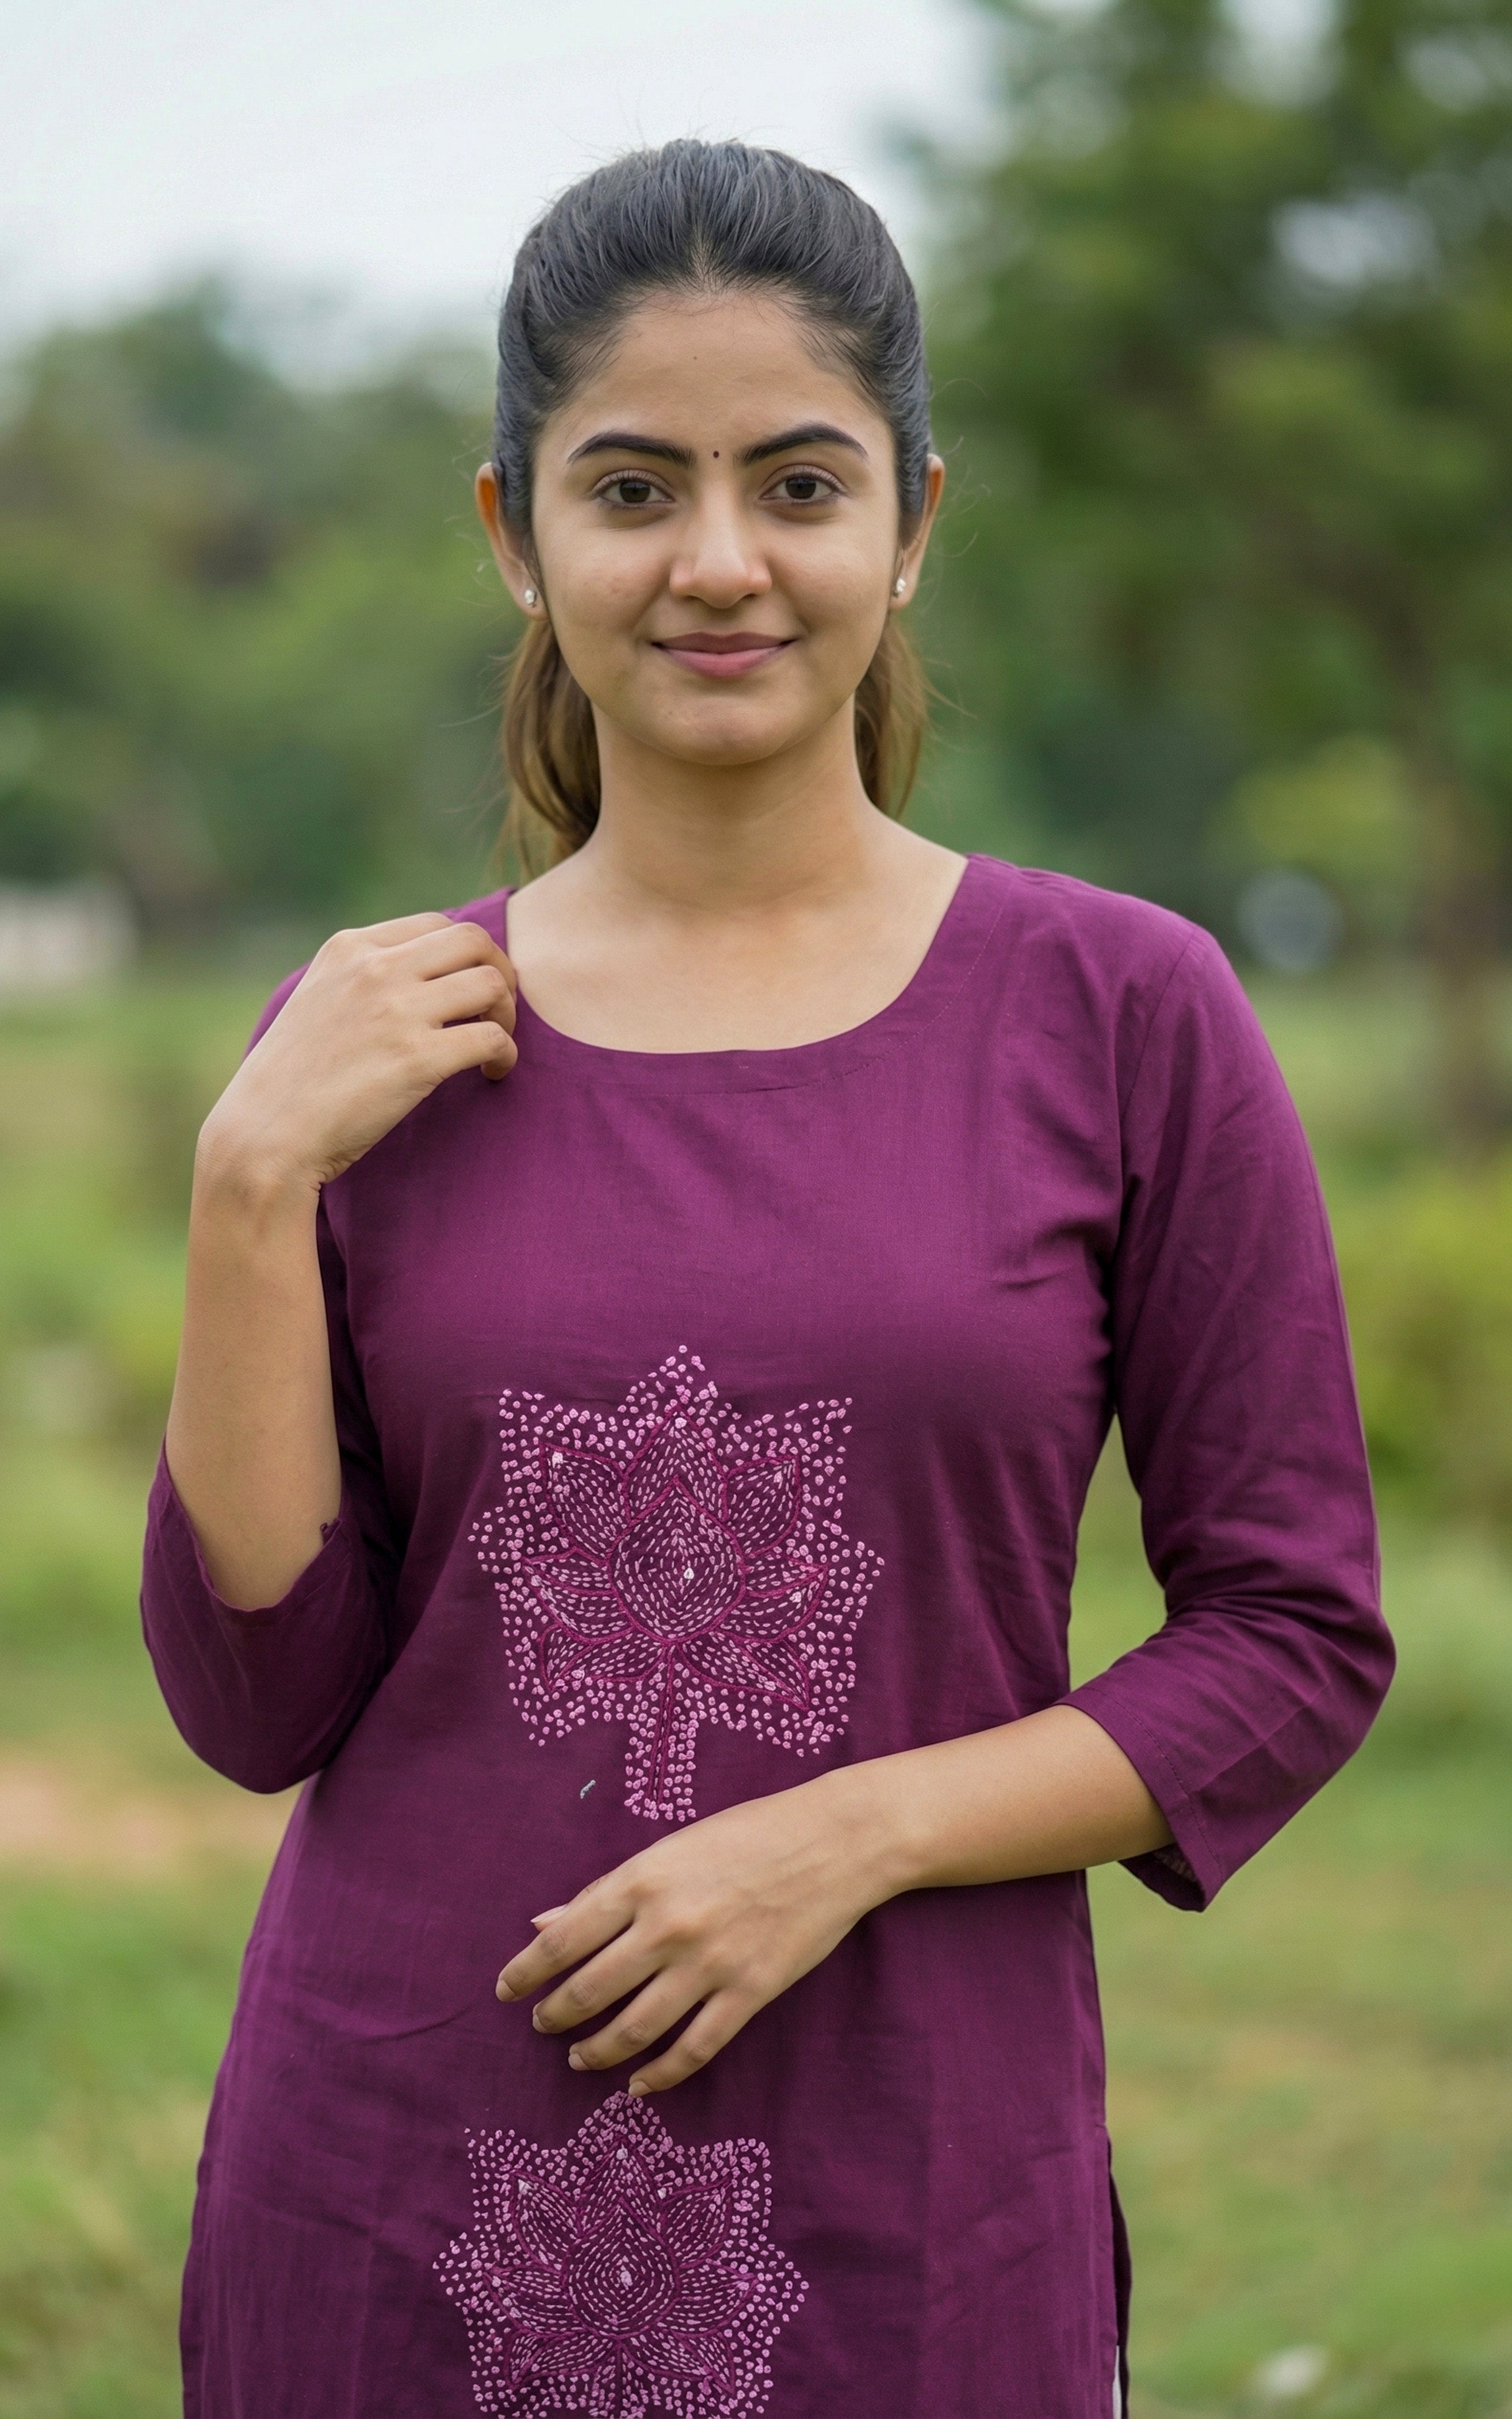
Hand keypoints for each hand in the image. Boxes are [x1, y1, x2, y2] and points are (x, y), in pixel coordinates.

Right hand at [198, 912, 516, 1195]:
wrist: (265, 1135)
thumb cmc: (291, 1080)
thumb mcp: (316, 1001)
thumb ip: (360, 978)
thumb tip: (418, 974)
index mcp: (348, 949)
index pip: (434, 924)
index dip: (467, 954)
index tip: (470, 987)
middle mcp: (375, 969)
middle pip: (473, 940)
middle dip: (499, 971)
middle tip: (499, 1009)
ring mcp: (397, 1011)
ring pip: (490, 984)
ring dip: (507, 1014)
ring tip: (496, 1045)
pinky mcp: (417, 1058)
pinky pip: (492, 1038)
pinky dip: (506, 1054)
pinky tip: (493, 1072)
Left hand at [497, 1772, 892, 2096]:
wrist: (834, 1841)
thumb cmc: (748, 1833)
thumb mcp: (670, 1848)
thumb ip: (607, 1890)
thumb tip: (543, 1923)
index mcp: (642, 1880)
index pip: (563, 1939)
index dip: (526, 1972)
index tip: (505, 1991)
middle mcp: (668, 1926)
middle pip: (590, 1990)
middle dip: (556, 2015)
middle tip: (542, 2026)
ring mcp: (709, 1964)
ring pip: (633, 2029)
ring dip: (597, 2051)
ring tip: (580, 2059)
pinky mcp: (748, 1993)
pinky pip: (692, 2049)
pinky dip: (659, 2074)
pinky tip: (639, 2085)